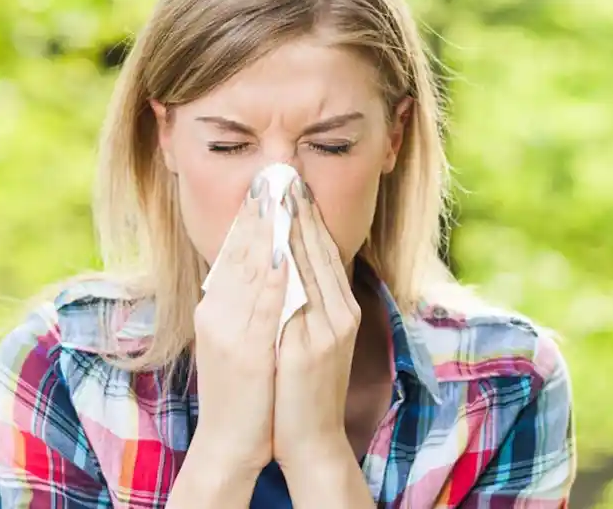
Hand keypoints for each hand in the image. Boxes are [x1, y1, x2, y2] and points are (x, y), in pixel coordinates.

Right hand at [169, 175, 286, 504]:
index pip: (233, 253)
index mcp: (215, 308)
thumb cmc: (244, 391)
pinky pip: (262, 305)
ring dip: (265, 231)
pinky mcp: (246, 350)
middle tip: (272, 174)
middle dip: (258, 213)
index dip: (249, 217)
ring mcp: (229, 331)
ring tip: (278, 196)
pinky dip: (270, 274)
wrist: (232, 441)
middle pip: (239, 252)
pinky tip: (281, 250)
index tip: (264, 185)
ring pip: (249, 270)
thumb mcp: (237, 339)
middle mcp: (217, 313)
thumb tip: (262, 268)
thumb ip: (245, 305)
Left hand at [272, 177, 361, 470]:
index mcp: (341, 310)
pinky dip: (285, 267)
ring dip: (292, 228)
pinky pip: (297, 297)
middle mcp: (340, 314)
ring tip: (275, 195)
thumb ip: (306, 303)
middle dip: (300, 211)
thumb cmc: (303, 389)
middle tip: (282, 174)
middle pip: (320, 251)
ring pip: (310, 266)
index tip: (290, 184)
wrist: (310, 437)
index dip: (307, 216)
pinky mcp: (312, 347)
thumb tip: (288, 265)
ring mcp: (328, 330)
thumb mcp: (311, 339)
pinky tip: (271, 244)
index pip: (324, 252)